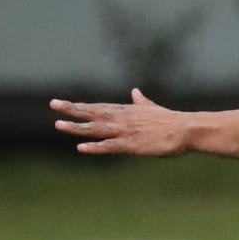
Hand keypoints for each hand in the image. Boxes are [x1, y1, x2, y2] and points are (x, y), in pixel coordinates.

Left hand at [51, 89, 189, 155]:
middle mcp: (121, 118)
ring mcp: (125, 131)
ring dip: (77, 127)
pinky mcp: (132, 145)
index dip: (79, 106)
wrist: (185, 129)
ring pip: (96, 129)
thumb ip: (140, 101)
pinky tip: (81, 148)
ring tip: (58, 124)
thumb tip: (135, 91)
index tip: (61, 103)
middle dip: (72, 109)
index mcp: (125, 111)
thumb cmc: (171, 121)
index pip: (97, 107)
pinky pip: (109, 146)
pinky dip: (95, 147)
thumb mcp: (152, 108)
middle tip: (53, 104)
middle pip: (92, 113)